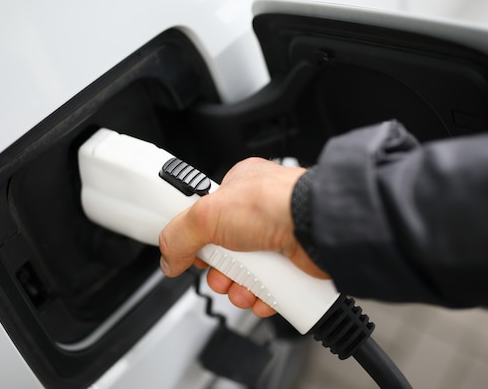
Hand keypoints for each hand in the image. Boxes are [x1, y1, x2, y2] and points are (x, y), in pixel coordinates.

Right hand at [158, 157, 328, 316]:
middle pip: (224, 252)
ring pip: (246, 274)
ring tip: (243, 290)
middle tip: (221, 274)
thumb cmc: (277, 204)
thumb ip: (179, 235)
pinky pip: (270, 289)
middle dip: (219, 273)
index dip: (197, 241)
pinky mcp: (293, 264)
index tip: (193, 255)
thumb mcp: (208, 213)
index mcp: (238, 189)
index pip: (205, 218)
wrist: (319, 228)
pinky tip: (261, 297)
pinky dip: (262, 298)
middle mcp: (259, 213)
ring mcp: (277, 239)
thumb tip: (168, 258)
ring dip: (238, 289)